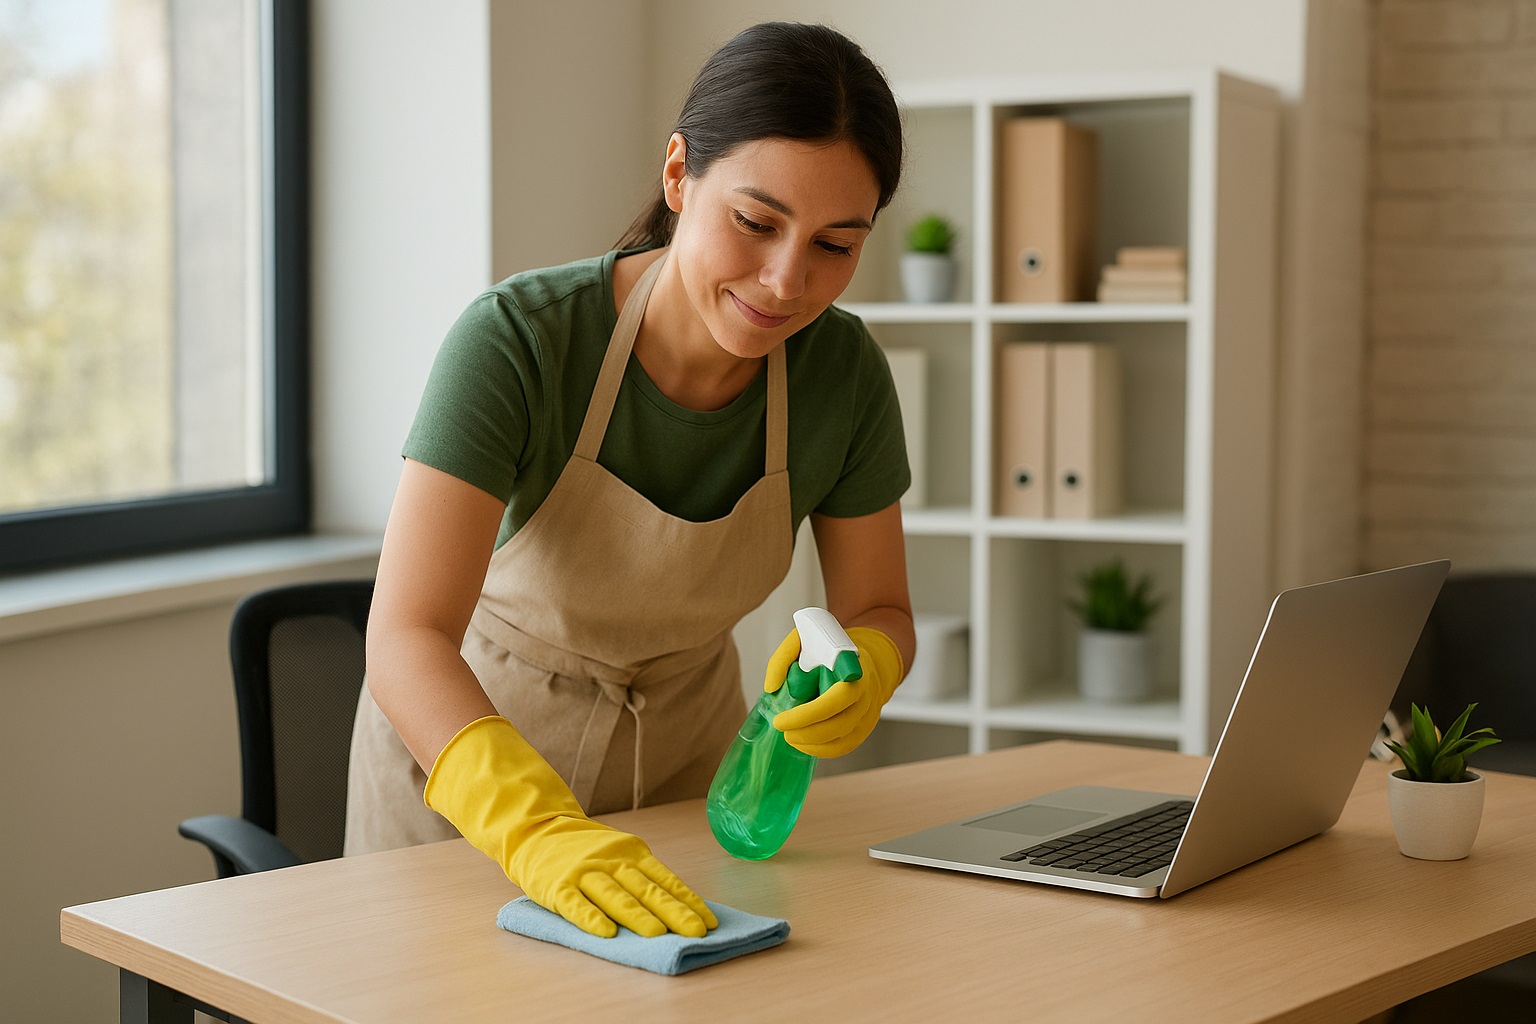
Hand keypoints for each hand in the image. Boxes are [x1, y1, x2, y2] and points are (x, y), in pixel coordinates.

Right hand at [425, 716, 716, 937]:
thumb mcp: (620, 853)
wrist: (536, 829)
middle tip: (695, 932)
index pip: (665, 879)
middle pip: (646, 889)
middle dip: (673, 912)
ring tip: (657, 934)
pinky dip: (590, 918)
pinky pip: (575, 904)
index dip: (687, 901)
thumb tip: (680, 905)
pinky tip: (605, 933)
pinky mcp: (557, 886)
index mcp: (631, 852)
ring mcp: (584, 872)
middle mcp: (611, 860)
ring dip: (637, 916)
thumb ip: (644, 876)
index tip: (708, 921)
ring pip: (615, 895)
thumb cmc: (586, 850)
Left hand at [764, 627, 903, 757]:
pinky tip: (803, 743)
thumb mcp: (805, 640)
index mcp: (853, 669)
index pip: (838, 697)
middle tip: (780, 726)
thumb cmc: (831, 651)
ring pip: (842, 739)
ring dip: (811, 743)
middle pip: (838, 724)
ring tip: (789, 736)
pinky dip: (821, 750)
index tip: (781, 719)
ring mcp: (867, 714)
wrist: (864, 659)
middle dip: (805, 731)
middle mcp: (865, 694)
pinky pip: (844, 747)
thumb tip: (771, 687)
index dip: (809, 713)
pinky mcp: (864, 728)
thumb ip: (783, 658)